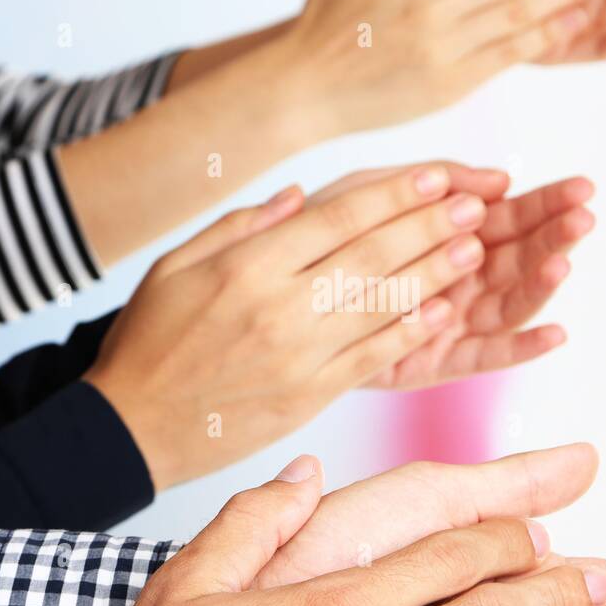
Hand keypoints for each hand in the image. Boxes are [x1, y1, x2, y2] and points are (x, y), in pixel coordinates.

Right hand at [84, 163, 502, 489]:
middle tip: (474, 205)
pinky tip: (444, 313)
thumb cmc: (150, 341)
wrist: (130, 427)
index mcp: (247, 266)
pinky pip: (372, 357)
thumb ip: (239, 225)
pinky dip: (410, 334)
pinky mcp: (309, 397)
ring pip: (382, 305)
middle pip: (371, 256)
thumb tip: (301, 195)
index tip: (436, 178)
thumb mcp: (174, 265)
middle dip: (430, 227)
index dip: (394, 195)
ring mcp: (298, 354)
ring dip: (435, 275)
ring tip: (476, 249)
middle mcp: (279, 307)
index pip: (338, 218)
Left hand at [313, 168, 595, 384]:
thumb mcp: (369, 192)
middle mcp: (462, 279)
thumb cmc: (320, 235)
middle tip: (584, 218)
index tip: (584, 187)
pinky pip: (484, 356)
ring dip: (540, 283)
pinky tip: (556, 334)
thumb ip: (430, 181)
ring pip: (509, 302)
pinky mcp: (435, 362)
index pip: (514, 216)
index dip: (549, 202)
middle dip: (555, 236)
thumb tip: (500, 179)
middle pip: (521, 257)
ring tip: (562, 261)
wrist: (270, 298)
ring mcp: (453, 321)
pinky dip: (521, 348)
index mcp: (454, 234)